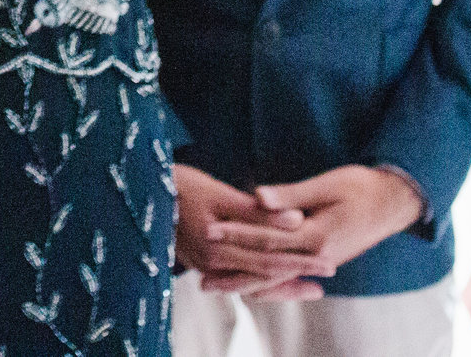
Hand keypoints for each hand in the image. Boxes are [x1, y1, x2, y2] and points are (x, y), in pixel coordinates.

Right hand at [172, 163, 319, 299]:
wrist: (141, 191)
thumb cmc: (180, 185)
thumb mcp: (219, 192)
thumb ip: (257, 211)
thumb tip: (295, 220)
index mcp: (218, 245)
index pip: (270, 256)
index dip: (301, 258)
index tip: (329, 258)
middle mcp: (212, 263)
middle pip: (265, 273)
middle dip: (299, 274)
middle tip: (329, 271)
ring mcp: (206, 267)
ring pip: (253, 281)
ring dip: (283, 283)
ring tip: (311, 285)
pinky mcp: (203, 265)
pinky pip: (238, 278)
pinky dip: (260, 279)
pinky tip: (276, 277)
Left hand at [201, 165, 422, 293]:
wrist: (395, 202)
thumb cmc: (361, 186)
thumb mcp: (327, 185)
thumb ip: (290, 195)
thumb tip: (257, 197)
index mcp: (317, 237)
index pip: (268, 240)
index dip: (237, 235)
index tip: (209, 230)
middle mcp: (318, 257)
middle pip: (268, 269)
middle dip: (233, 272)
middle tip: (201, 277)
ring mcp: (322, 262)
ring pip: (277, 279)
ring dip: (246, 283)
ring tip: (216, 286)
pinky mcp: (323, 260)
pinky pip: (289, 276)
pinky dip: (268, 282)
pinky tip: (249, 285)